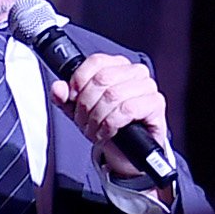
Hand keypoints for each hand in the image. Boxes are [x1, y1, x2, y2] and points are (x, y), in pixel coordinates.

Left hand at [49, 53, 168, 178]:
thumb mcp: (81, 110)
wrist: (128, 152)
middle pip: (102, 79)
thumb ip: (66, 98)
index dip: (79, 80)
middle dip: (86, 105)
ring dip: (97, 117)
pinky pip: (128, 110)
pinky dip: (112, 124)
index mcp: (118, 65)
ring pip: (113, 95)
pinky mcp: (156, 104)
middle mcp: (135, 72)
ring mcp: (148, 87)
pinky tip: (108, 132)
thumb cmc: (108, 124)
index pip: (96, 61)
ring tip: (94, 129)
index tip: (72, 98)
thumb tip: (58, 88)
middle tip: (83, 121)